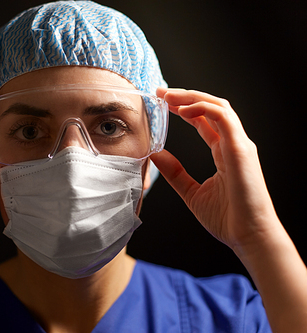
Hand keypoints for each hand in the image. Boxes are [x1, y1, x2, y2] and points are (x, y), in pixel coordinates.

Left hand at [151, 87, 278, 251]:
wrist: (247, 236)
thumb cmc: (226, 219)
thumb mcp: (190, 191)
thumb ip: (174, 172)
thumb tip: (156, 154)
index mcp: (223, 152)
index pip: (204, 120)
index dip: (184, 108)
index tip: (162, 103)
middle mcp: (233, 144)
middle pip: (210, 108)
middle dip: (185, 96)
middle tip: (161, 92)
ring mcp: (239, 145)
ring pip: (218, 107)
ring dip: (192, 97)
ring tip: (168, 96)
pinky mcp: (241, 149)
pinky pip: (224, 118)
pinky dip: (203, 108)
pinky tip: (183, 110)